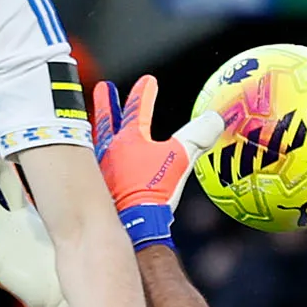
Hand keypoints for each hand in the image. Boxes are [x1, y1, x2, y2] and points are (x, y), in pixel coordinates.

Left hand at [91, 76, 224, 249]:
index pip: (137, 110)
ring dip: (98, 131)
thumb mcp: (180, 160)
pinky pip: (92, 169)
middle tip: (103, 89)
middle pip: (106, 121)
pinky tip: (98, 169)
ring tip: (96, 125)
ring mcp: (100, 171)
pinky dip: (94, 162)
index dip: (144, 93)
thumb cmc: (152, 191)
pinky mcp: (96, 191)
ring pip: (95, 143)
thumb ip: (197, 136)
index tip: (148, 80)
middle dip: (106, 104)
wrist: (129, 226)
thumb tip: (215, 117)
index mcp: (129, 140)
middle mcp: (109, 152)